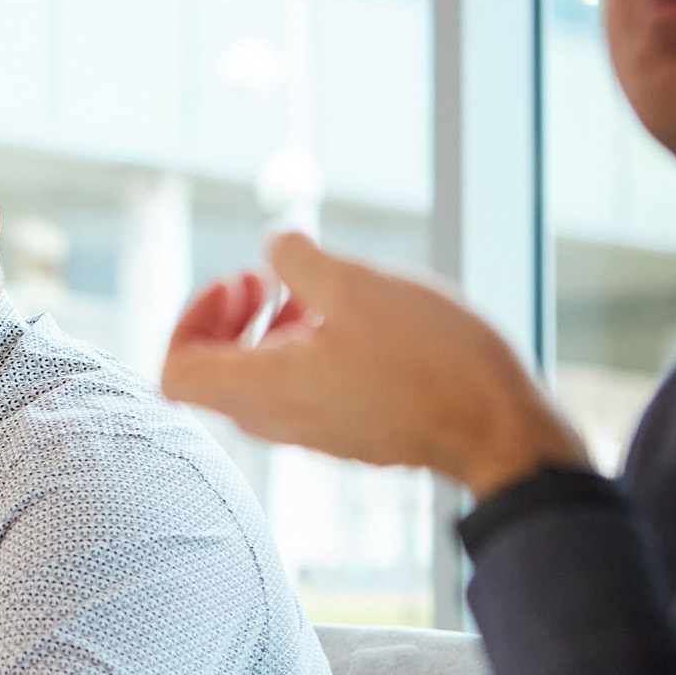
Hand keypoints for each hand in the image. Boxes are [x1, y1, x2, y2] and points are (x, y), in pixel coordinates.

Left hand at [161, 233, 587, 498]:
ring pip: (260, 378)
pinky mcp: (347, 431)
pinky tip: (353, 318)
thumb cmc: (430, 359)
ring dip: (271, 328)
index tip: (236, 284)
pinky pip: (301, 389)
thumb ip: (297, 259)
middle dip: (228, 315)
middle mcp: (277, 421)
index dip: (188, 320)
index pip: (175, 374)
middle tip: (262, 279)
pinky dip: (306, 349)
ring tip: (314, 290)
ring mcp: (313, 431)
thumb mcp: (357, 285)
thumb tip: (274, 243)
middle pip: (213, 373)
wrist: (501, 427)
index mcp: (262, 390)